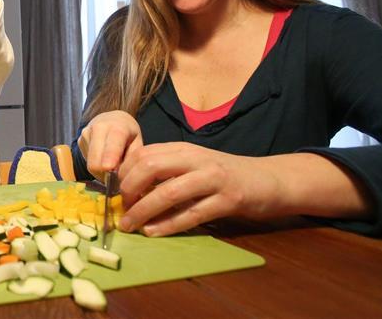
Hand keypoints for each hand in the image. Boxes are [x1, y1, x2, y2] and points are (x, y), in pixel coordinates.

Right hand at [77, 110, 143, 181]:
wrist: (112, 118)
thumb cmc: (128, 134)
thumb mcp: (137, 144)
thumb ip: (132, 160)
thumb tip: (123, 179)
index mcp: (117, 127)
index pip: (112, 145)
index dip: (110, 158)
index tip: (109, 167)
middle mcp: (98, 128)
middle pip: (95, 161)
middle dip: (105, 174)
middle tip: (115, 176)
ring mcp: (86, 134)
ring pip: (90, 164)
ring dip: (100, 171)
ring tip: (111, 165)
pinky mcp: (79, 141)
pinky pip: (87, 162)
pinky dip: (96, 166)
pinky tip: (102, 159)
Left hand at [117, 142, 279, 236]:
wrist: (269, 180)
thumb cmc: (224, 175)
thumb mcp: (192, 165)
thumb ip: (166, 172)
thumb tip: (129, 190)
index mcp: (183, 149)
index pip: (143, 154)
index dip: (123, 174)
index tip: (113, 193)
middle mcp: (196, 159)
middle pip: (151, 167)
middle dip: (129, 190)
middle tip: (120, 209)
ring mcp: (213, 178)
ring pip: (169, 192)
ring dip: (144, 211)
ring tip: (130, 225)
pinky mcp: (228, 200)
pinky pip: (192, 214)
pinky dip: (169, 225)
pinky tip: (154, 232)